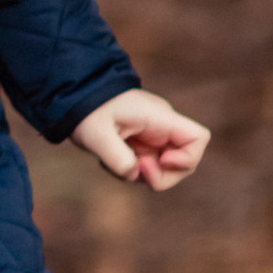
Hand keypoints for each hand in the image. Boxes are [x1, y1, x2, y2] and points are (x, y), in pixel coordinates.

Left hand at [72, 88, 208, 189]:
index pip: (198, 138)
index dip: (188, 158)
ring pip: (164, 169)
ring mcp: (153, 137)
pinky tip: (108, 160)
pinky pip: (147, 166)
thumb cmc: (87, 109)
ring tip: (113, 163)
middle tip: (134, 170)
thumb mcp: (96, 135)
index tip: (162, 161)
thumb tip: (134, 175)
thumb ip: (116, 157)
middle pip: (184, 162)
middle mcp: (162, 127)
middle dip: (162, 177)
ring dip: (142, 176)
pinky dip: (131, 171)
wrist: (75, 95)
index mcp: (158, 118)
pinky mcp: (141, 144)